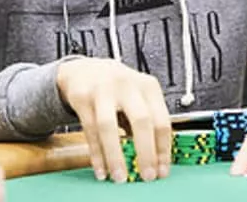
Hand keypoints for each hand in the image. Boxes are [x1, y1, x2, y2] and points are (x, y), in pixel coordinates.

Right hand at [56, 58, 170, 183]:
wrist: (86, 69)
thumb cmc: (119, 88)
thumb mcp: (138, 96)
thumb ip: (148, 120)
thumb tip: (156, 156)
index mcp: (148, 87)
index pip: (162, 120)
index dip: (163, 148)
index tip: (162, 170)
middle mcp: (128, 85)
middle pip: (141, 120)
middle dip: (146, 152)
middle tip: (147, 176)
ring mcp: (104, 90)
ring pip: (109, 127)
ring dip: (116, 156)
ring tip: (120, 177)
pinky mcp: (83, 98)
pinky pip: (90, 130)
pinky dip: (97, 153)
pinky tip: (101, 168)